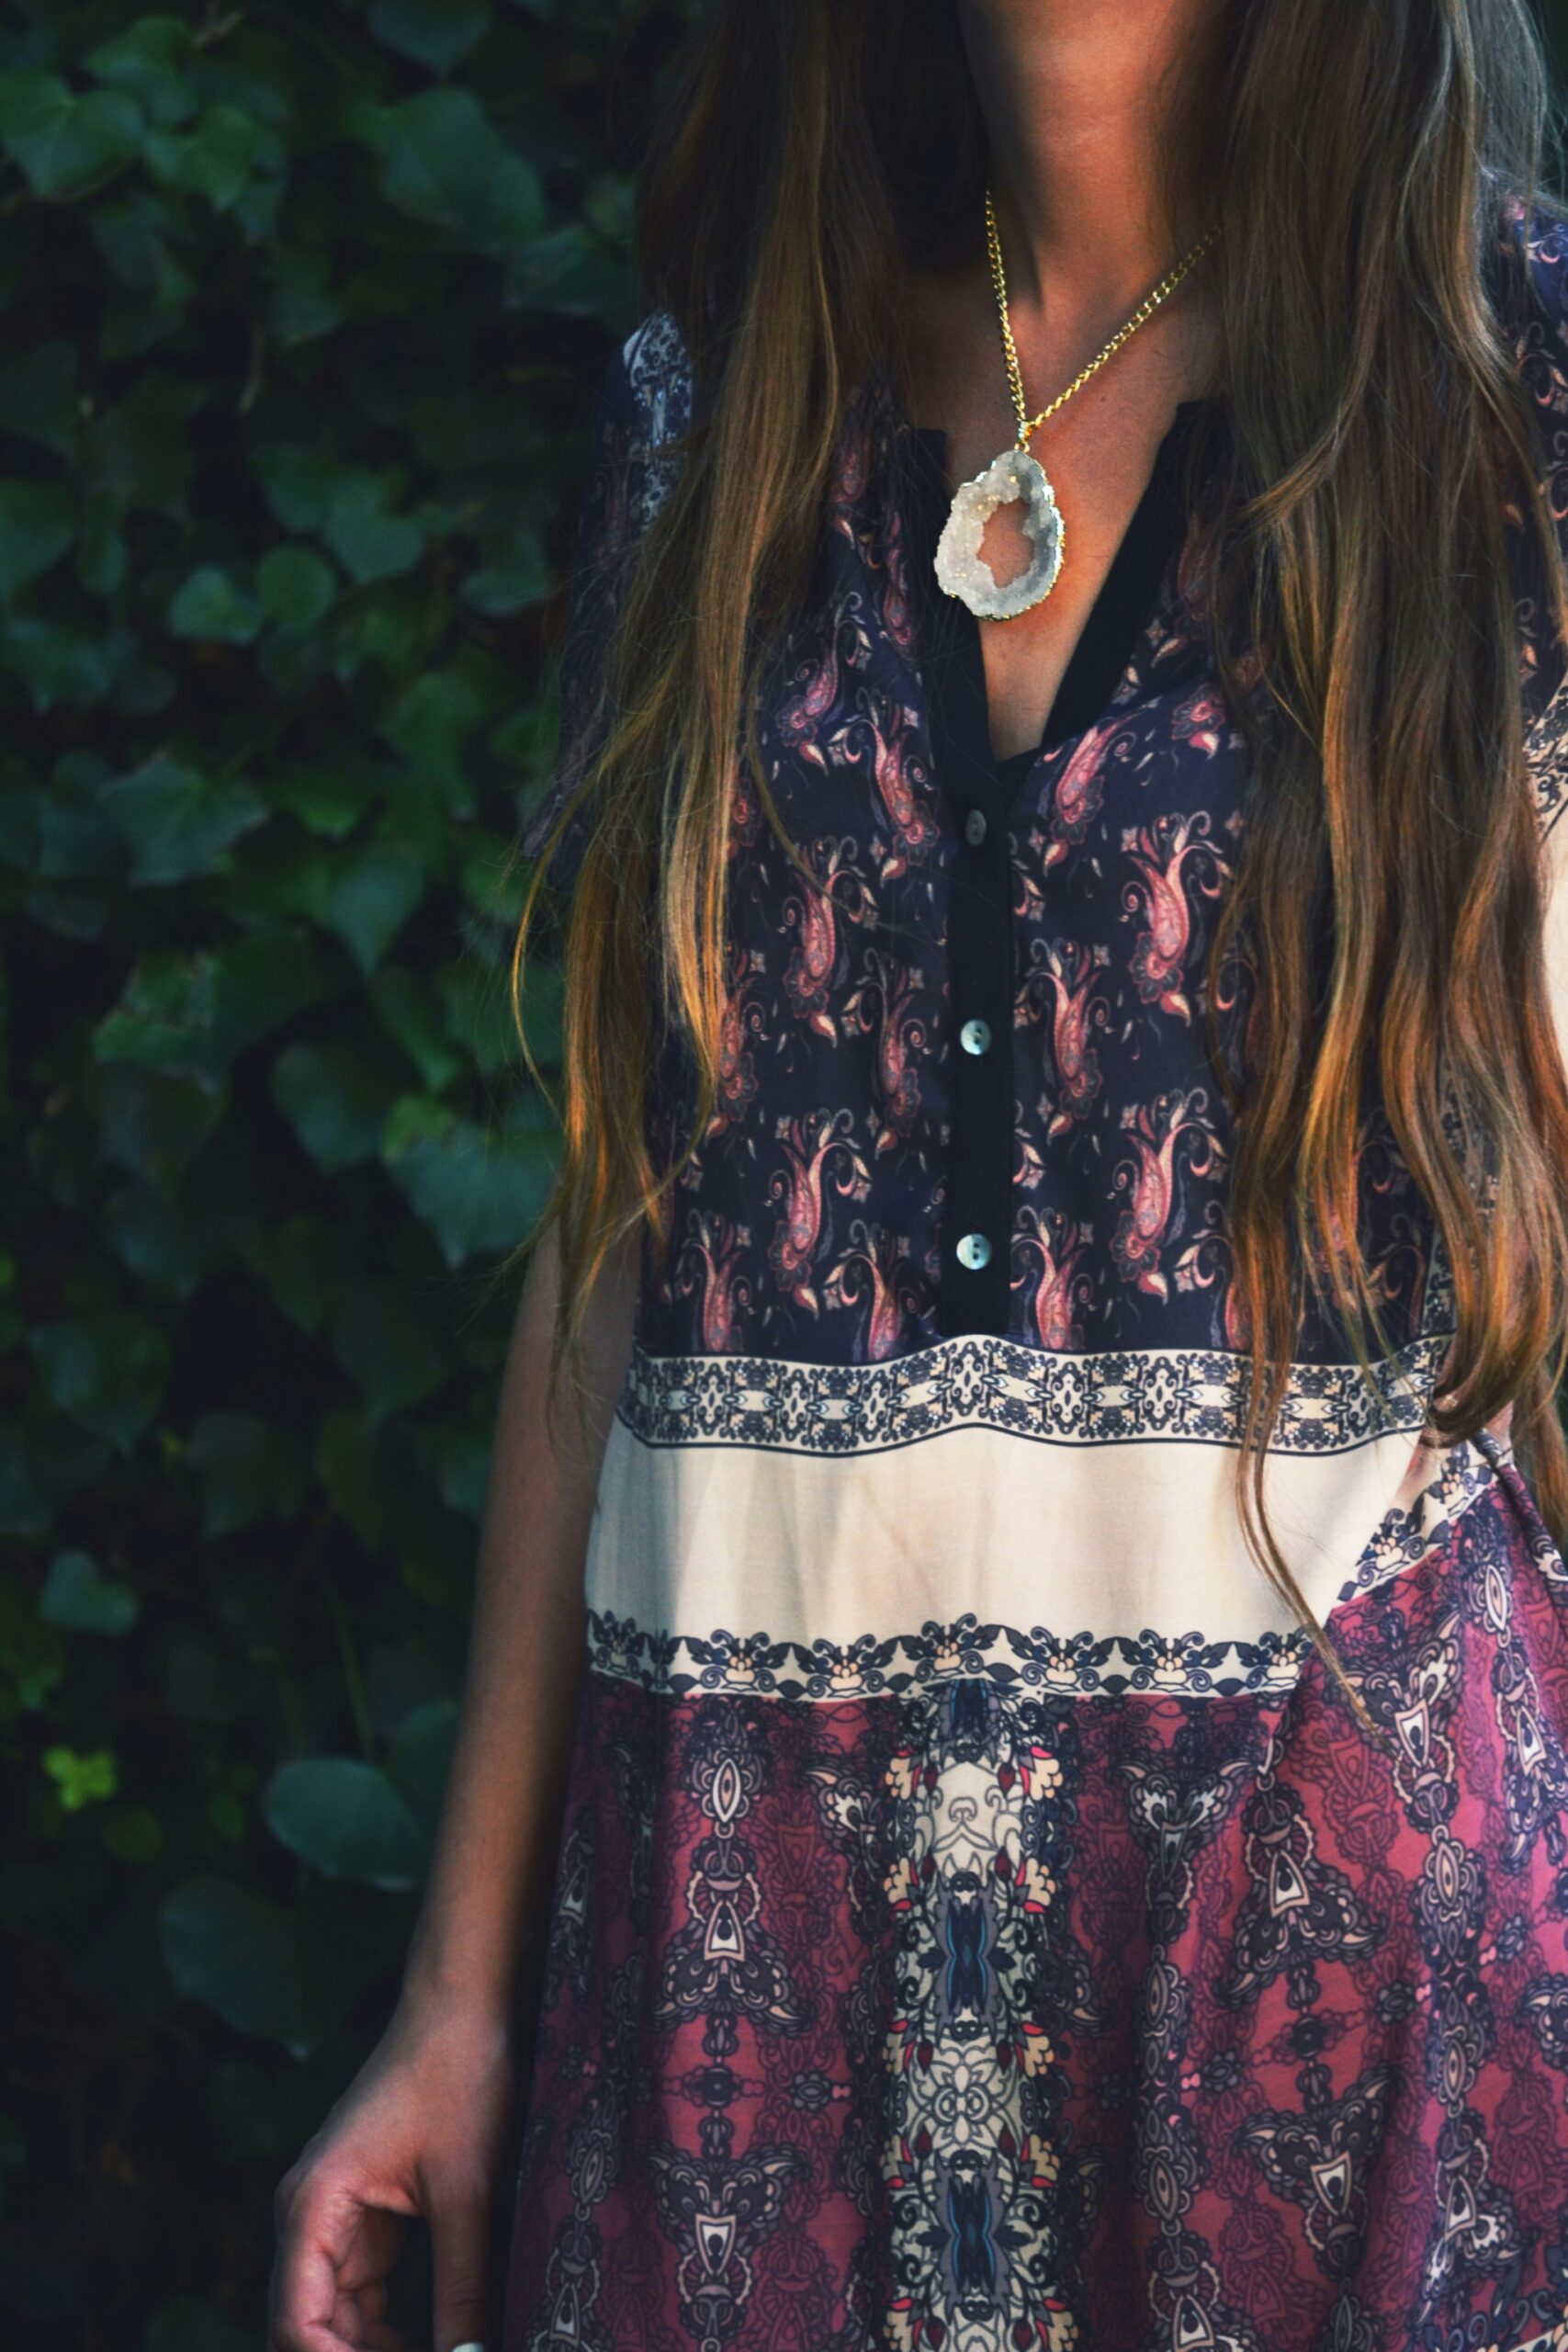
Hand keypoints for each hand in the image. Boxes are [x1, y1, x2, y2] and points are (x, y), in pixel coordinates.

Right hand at [268, 1995, 514, 2351]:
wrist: (464, 2003)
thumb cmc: (458, 2076)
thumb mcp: (468, 2190)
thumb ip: (463, 2287)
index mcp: (313, 2206)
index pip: (296, 2325)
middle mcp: (307, 2217)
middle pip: (309, 2328)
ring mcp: (333, 2217)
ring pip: (336, 2318)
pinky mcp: (365, 2216)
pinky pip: (363, 2294)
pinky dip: (389, 2330)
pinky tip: (436, 2345)